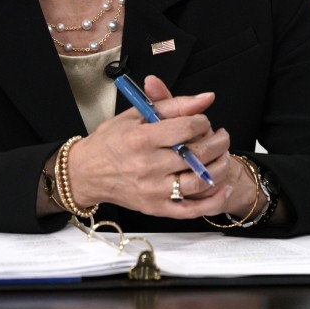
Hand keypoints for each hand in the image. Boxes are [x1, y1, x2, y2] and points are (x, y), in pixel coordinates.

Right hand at [65, 76, 258, 219]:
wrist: (87, 173)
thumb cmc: (111, 141)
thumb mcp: (135, 115)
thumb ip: (172, 105)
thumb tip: (206, 99)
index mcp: (140, 138)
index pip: (185, 128)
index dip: (201, 121)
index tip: (202, 120)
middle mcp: (147, 166)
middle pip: (197, 154)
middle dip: (218, 142)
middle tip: (222, 136)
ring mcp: (152, 190)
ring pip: (199, 182)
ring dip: (220, 168)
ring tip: (223, 156)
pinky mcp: (155, 208)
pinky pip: (191, 209)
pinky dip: (212, 201)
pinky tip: (222, 187)